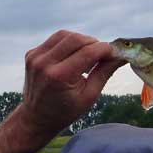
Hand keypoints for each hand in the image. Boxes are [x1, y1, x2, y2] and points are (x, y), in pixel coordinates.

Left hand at [0, 30, 123, 152]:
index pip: (88, 52)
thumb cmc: (65, 111)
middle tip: (103, 54)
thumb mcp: (89, 96)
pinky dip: (68, 44)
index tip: (115, 52)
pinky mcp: (32, 54)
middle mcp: (44, 63)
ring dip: (81, 41)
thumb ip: (105, 72)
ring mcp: (35, 57)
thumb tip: (121, 55)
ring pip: (65, 35)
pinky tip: (73, 56)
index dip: (105, 49)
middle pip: (76, 39)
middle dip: (94, 43)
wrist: (36, 118)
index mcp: (59, 76)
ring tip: (88, 55)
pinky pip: (54, 40)